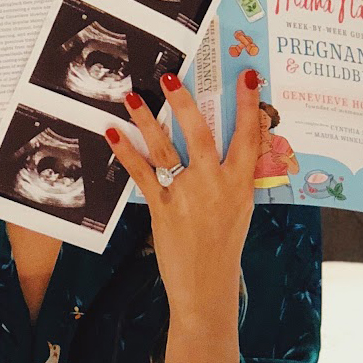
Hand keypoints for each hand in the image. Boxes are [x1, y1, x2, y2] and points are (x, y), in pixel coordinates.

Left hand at [104, 69, 261, 323]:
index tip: (248, 76)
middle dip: (185, 104)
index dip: (249, 105)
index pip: (249, 136)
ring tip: (132, 97)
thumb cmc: (223, 245)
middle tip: (170, 77)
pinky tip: (113, 134)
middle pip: (201, 135)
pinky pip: (142, 175)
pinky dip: (126, 153)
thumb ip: (236, 177)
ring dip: (147, 121)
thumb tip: (237, 147)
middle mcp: (215, 185)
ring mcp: (187, 196)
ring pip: (166, 150)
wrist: (207, 285)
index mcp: (240, 184)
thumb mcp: (240, 209)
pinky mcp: (162, 209)